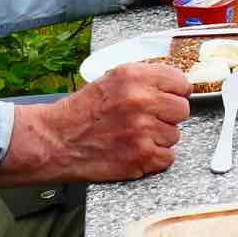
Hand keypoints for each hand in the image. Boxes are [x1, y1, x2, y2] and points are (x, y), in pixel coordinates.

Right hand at [0, 63, 192, 184]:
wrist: (55, 141)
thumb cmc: (80, 113)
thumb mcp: (111, 80)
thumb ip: (144, 80)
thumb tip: (176, 86)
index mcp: (134, 78)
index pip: (180, 82)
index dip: (174, 92)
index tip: (168, 98)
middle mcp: (141, 101)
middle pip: (182, 110)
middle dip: (167, 116)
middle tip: (146, 120)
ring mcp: (143, 131)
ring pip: (174, 135)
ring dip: (158, 138)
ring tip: (134, 136)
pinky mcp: (142, 157)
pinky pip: (167, 157)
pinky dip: (154, 158)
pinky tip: (135, 151)